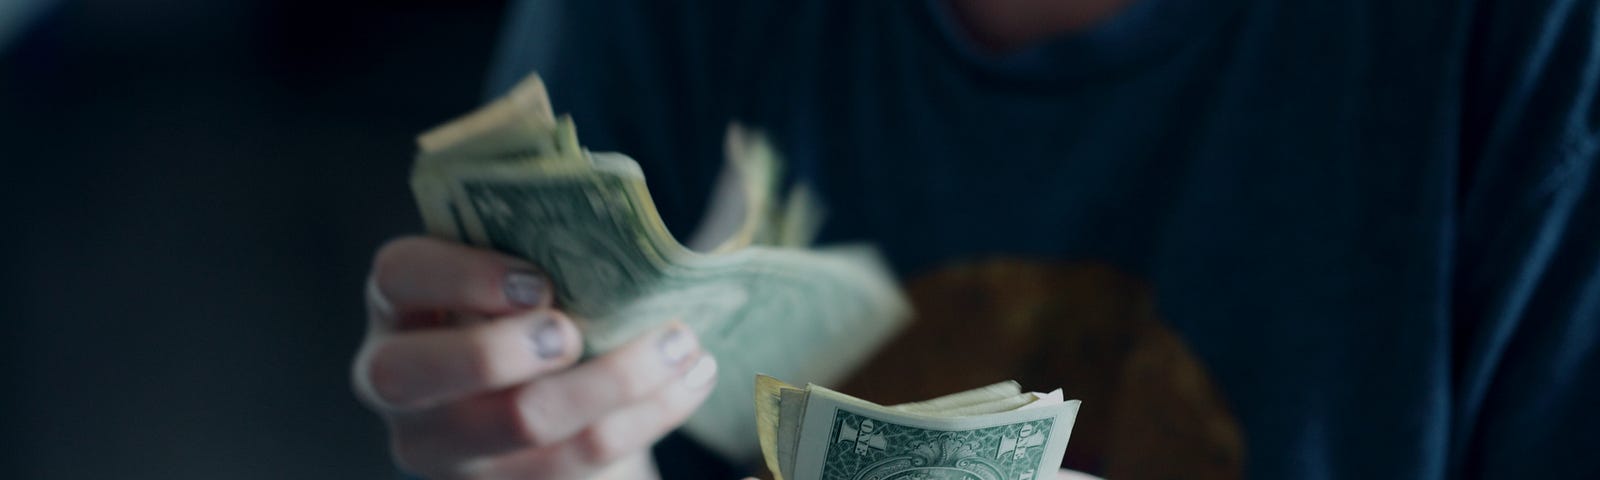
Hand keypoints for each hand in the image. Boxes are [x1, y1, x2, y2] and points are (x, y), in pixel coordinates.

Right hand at [353, 236, 717, 479]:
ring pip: (517, 422)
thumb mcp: (521, 269)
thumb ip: (542, 235)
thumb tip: (620, 183)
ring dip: (615, 381)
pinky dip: (647, 416)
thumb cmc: (538, 309)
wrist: (551, 402)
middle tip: (575, 332)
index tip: (538, 280)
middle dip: (500, 351)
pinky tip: (690, 379)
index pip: (398, 274)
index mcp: (401, 303)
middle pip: (414, 374)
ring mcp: (445, 447)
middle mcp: (398, 382)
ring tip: (681, 343)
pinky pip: (577, 458)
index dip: (461, 275)